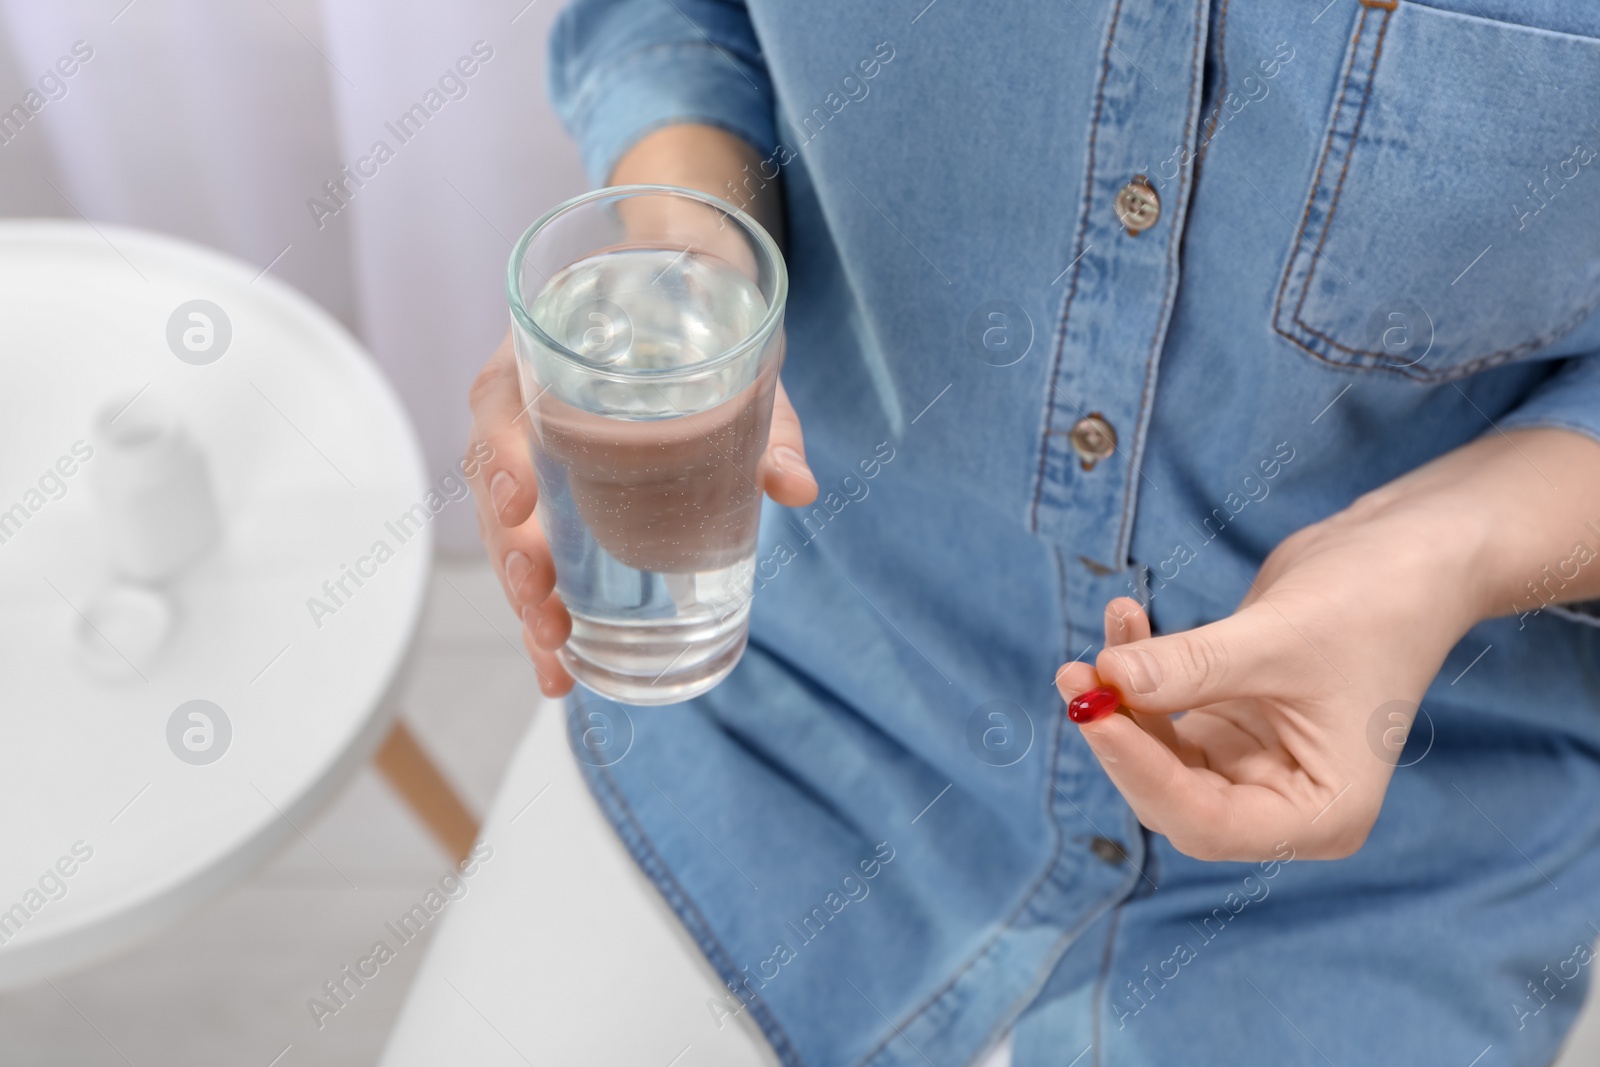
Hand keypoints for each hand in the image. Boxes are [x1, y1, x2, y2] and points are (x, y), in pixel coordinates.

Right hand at [467, 331, 817, 696]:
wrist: (684, 308)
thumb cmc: (698, 333)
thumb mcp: (739, 365)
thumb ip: (769, 421)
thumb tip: (798, 486)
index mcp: (547, 353)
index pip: (498, 401)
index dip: (500, 454)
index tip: (519, 503)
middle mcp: (522, 406)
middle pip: (493, 485)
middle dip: (513, 557)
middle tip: (546, 614)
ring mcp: (528, 454)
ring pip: (503, 531)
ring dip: (521, 596)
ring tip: (552, 657)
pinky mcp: (548, 496)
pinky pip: (529, 549)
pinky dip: (541, 606)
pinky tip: (560, 664)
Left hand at [1054, 502, 1482, 861]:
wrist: (1403, 552)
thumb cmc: (1373, 600)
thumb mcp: (1280, 637)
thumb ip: (1193, 666)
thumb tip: (1107, 681)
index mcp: (1322, 813)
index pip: (1207, 821)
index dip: (1143, 773)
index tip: (1095, 715)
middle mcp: (1285, 802)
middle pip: (1171, 794)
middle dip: (1122, 734)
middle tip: (1076, 676)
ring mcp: (1253, 764)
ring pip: (1158, 752)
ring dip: (1121, 696)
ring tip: (1104, 632)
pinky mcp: (1229, 722)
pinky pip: (1164, 709)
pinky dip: (1139, 667)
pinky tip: (1125, 615)